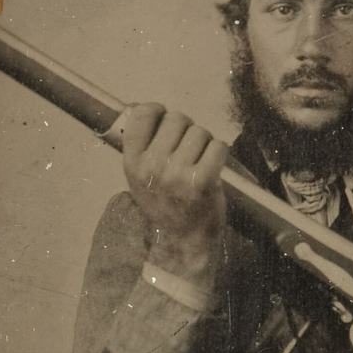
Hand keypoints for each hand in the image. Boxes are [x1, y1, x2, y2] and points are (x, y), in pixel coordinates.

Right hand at [122, 103, 227, 288]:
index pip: (143, 114)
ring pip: (200, 131)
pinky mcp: (203, 180)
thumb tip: (150, 108)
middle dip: (187, 129)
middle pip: (177, 118)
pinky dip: (220, 152)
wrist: (182, 243)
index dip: (159, 112)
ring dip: (205, 142)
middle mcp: (152, 166)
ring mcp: (177, 173)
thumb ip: (143, 147)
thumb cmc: (166, 205)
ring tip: (200, 162)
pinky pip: (218, 146)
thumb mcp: (141, 178)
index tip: (167, 123)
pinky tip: (214, 166)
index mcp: (132, 162)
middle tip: (189, 150)